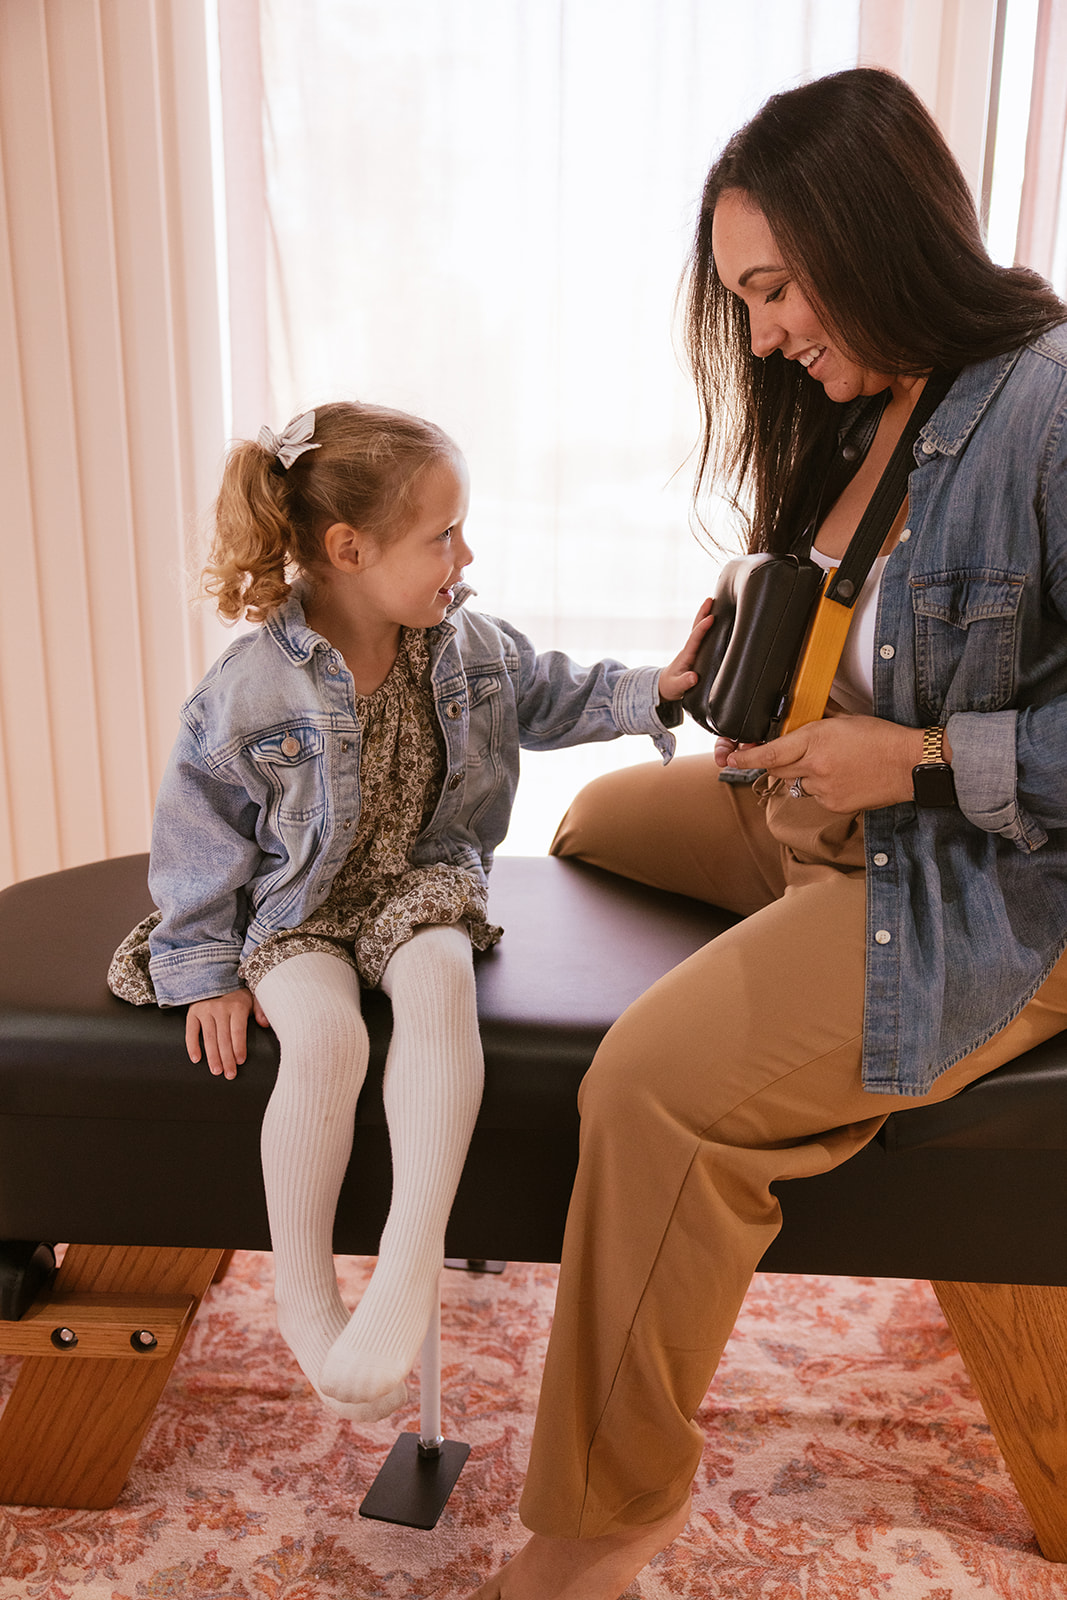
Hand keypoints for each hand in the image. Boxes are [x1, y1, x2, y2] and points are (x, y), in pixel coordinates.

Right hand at [186, 988, 268, 1079]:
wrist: (216, 980)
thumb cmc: (238, 996)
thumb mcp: (254, 998)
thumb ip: (261, 1010)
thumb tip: (265, 1023)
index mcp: (237, 1005)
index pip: (238, 1030)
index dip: (239, 1047)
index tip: (240, 1061)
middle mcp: (220, 1007)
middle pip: (224, 1038)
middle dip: (227, 1058)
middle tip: (229, 1074)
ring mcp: (205, 1009)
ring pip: (209, 1037)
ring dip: (212, 1056)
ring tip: (216, 1071)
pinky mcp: (193, 1012)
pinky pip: (191, 1031)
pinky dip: (192, 1045)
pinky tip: (196, 1059)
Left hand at [657, 598, 713, 701]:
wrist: (664, 687)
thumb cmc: (670, 687)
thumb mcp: (676, 688)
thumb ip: (685, 683)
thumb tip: (694, 677)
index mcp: (686, 656)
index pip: (695, 639)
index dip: (702, 628)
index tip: (710, 618)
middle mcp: (689, 649)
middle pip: (696, 627)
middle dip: (702, 613)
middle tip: (710, 599)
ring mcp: (691, 649)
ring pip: (699, 629)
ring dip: (705, 615)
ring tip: (713, 601)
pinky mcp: (694, 652)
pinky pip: (702, 635)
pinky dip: (706, 625)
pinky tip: (714, 618)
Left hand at [726, 714, 930, 811]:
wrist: (910, 764)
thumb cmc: (883, 738)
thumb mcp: (846, 718)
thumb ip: (818, 716)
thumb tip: (800, 711)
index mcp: (816, 739)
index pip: (770, 752)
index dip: (745, 758)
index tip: (730, 758)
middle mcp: (816, 766)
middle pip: (777, 769)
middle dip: (774, 762)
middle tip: (785, 754)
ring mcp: (824, 788)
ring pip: (796, 783)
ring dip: (803, 774)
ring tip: (830, 763)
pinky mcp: (835, 804)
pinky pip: (815, 796)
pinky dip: (821, 787)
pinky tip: (842, 777)